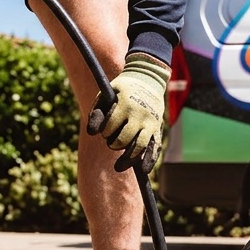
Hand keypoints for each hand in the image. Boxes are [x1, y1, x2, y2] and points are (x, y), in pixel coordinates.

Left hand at [87, 53, 169, 171]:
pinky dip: (149, 160)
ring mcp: (151, 123)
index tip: (105, 129)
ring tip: (119, 165)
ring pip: (139, 147)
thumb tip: (91, 133)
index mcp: (125, 104)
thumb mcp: (107, 94)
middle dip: (114, 144)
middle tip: (112, 142)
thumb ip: (97, 112)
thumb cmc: (122, 89)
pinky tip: (143, 170)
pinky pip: (155, 148)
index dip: (105, 131)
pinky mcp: (158, 129)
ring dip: (128, 158)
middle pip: (124, 139)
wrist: (148, 79)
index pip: (110, 126)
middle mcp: (140, 114)